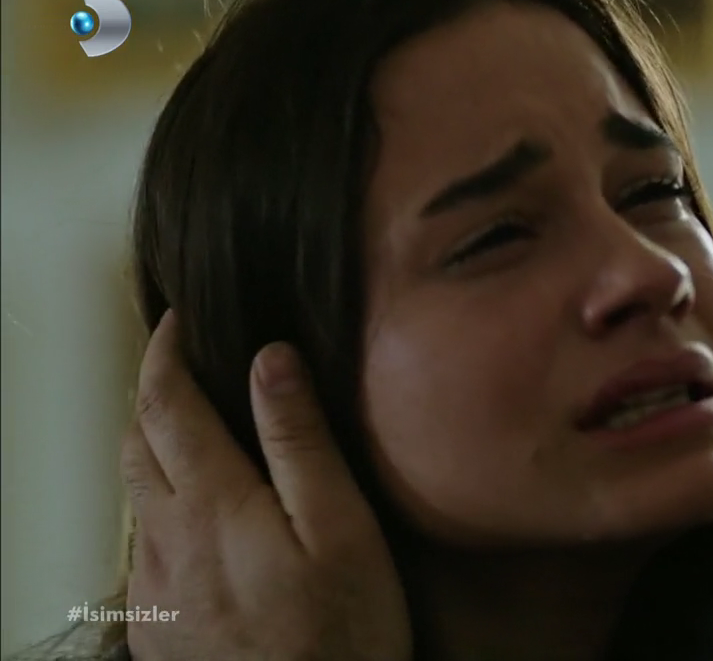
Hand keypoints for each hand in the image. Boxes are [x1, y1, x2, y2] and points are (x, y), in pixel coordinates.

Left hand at [121, 311, 411, 660]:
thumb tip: (268, 358)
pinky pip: (145, 550)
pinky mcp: (156, 628)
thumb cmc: (343, 630)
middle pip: (134, 445)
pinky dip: (164, 511)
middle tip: (186, 369)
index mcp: (211, 503)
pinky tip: (205, 525)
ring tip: (198, 438)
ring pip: (136, 498)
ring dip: (154, 453)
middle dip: (152, 396)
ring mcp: (154, 589)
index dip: (164, 351)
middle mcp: (165, 540)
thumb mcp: (341, 527)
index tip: (177, 318)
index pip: (164, 403)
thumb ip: (299, 441)